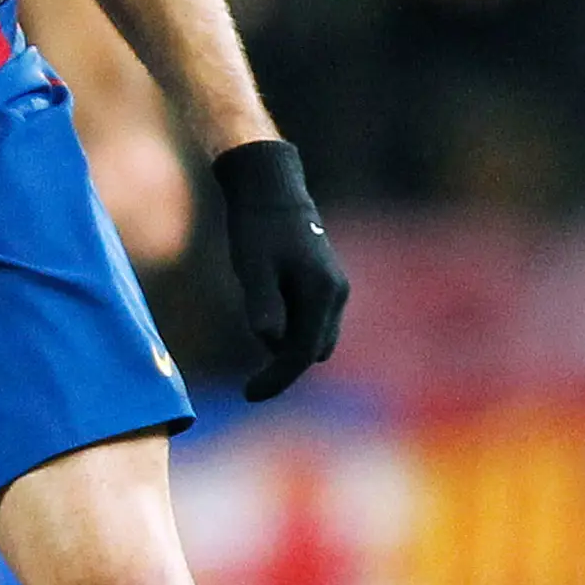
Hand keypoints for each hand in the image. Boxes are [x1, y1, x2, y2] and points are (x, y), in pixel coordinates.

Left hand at [211, 140, 346, 401]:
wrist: (271, 189)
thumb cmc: (257, 227)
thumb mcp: (252, 267)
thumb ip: (263, 305)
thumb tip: (271, 343)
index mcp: (322, 293)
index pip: (301, 352)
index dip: (277, 378)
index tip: (249, 394)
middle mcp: (336, 295)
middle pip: (311, 350)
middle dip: (283, 366)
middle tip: (249, 379)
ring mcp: (334, 290)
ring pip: (313, 338)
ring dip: (288, 347)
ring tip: (255, 322)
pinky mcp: (325, 286)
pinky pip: (311, 322)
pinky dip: (291, 330)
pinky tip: (266, 310)